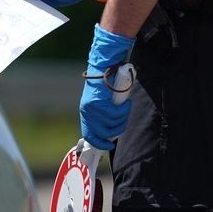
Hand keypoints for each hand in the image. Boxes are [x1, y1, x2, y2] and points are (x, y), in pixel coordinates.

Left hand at [79, 23, 134, 149]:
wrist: (103, 66)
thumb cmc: (105, 84)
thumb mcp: (101, 102)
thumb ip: (103, 115)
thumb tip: (112, 130)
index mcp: (86, 113)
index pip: (89, 135)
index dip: (99, 143)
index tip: (109, 145)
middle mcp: (87, 112)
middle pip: (102, 134)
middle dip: (115, 132)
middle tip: (122, 124)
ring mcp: (92, 108)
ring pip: (111, 124)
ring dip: (122, 119)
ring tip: (125, 109)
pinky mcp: (99, 102)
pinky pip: (115, 114)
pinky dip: (124, 111)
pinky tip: (127, 104)